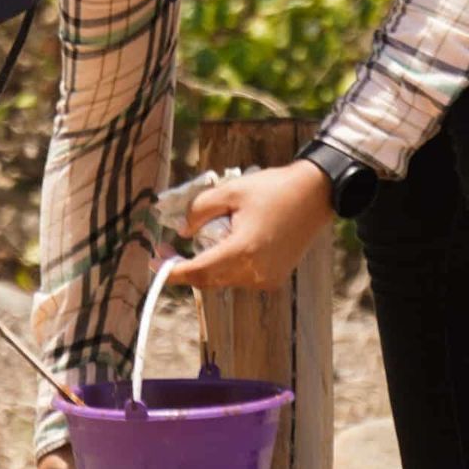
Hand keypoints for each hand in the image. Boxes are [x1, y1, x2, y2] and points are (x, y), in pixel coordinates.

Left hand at [181, 158, 332, 292]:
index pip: (197, 272)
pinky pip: (241, 277)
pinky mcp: (275, 279)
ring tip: (216, 232)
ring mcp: (266, 279)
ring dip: (210, 263)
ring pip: (224, 279)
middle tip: (169, 249)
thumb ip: (199, 211)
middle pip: (208, 280)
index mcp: (242, 251)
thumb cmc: (273, 189)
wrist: (315, 195)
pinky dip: (230, 265)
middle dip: (187, 267)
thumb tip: (182, 231)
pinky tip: (235, 239)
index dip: (171, 272)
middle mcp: (255, 272)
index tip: (154, 264)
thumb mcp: (230, 191)